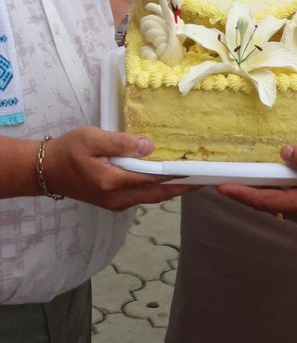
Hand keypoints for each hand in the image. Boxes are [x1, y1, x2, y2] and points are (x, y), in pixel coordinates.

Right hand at [42, 127, 194, 209]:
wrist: (46, 169)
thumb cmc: (69, 150)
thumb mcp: (92, 138)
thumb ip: (121, 143)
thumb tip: (149, 146)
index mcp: (113, 183)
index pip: (154, 179)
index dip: (178, 176)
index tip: (199, 172)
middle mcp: (118, 199)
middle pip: (158, 193)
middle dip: (183, 186)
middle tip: (205, 176)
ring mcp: (117, 203)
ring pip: (152, 196)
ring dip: (172, 187)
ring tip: (192, 175)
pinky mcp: (115, 201)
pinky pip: (143, 195)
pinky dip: (158, 187)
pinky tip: (168, 177)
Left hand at [219, 145, 296, 229]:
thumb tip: (284, 152)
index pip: (264, 200)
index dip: (242, 194)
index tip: (222, 188)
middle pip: (269, 205)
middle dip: (248, 195)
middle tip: (230, 183)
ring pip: (282, 206)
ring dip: (265, 195)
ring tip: (252, 180)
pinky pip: (294, 206)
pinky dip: (282, 195)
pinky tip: (284, 184)